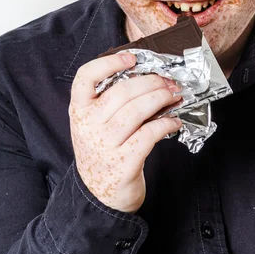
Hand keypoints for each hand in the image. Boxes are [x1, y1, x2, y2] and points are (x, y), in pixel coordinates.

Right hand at [69, 52, 181, 212]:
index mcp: (79, 110)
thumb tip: (148, 77)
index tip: (132, 58)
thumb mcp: (95, 123)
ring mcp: (104, 145)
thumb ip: (110, 101)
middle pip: (122, 91)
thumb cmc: (102, 150)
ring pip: (137, 110)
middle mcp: (88, 125)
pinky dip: (167, 124)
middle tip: (169, 81)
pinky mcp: (123, 162)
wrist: (98, 195)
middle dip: (152, 82)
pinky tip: (175, 122)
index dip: (110, 62)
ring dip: (161, 99)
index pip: (86, 77)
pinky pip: (149, 134)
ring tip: (175, 96)